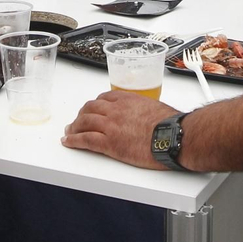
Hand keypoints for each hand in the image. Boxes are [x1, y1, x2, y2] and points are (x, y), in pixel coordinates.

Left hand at [62, 91, 179, 168]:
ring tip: (70, 131)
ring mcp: (111, 126)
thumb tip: (148, 116)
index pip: (105, 98)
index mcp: (128, 99)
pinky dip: (74, 140)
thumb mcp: (156, 108)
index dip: (95, 104)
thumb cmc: (171, 124)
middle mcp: (116, 110)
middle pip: (90, 108)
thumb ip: (145, 110)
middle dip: (82, 114)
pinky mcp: (110, 143)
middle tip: (77, 120)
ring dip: (74, 126)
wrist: (174, 136)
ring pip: (84, 122)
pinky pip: (85, 140)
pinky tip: (68, 142)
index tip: (93, 108)